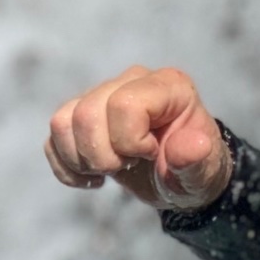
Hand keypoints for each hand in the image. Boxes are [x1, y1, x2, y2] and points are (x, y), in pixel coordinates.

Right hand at [45, 65, 232, 209]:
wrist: (182, 178)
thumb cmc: (197, 170)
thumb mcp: (204, 174)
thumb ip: (197, 160)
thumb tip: (194, 146)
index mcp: (167, 87)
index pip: (124, 105)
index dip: (129, 140)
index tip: (149, 155)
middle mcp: (132, 81)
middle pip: (87, 114)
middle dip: (102, 155)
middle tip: (127, 167)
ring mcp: (103, 94)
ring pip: (62, 121)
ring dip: (81, 159)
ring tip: (109, 170)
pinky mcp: (83, 114)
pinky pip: (55, 135)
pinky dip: (67, 166)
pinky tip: (92, 177)